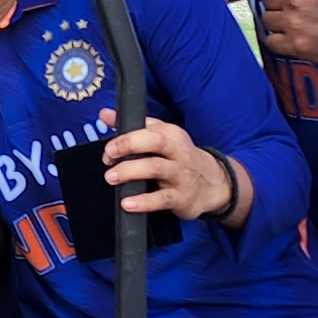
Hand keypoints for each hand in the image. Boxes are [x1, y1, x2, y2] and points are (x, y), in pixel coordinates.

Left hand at [100, 120, 237, 221]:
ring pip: (156, 168)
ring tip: (111, 177)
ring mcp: (181, 174)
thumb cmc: (179, 159)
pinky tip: (127, 203)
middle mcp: (178, 151)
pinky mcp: (181, 197)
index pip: (147, 128)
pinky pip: (162, 198)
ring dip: (130, 171)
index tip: (109, 148)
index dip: (124, 137)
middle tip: (108, 156)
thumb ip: (133, 126)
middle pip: (154, 142)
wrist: (213, 184)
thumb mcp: (161, 138)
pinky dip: (143, 201)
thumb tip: (104, 114)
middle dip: (128, 145)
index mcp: (171, 134)